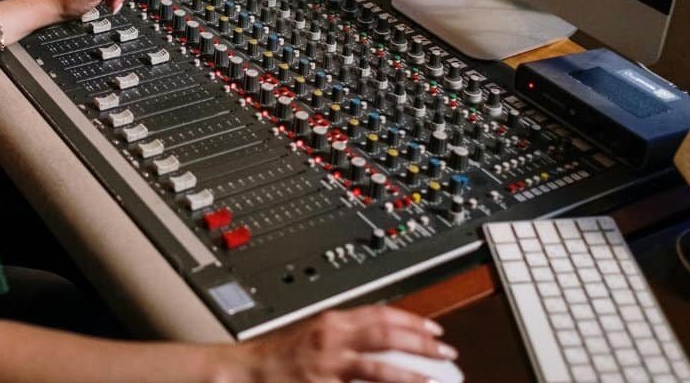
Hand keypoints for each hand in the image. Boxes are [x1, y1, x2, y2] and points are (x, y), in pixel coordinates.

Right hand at [233, 305, 457, 382]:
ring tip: (434, 378)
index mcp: (332, 320)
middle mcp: (332, 339)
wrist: (243, 371)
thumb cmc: (276, 356)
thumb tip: (378, 336)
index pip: (380, 313)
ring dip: (410, 373)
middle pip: (386, 335)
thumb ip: (343, 333)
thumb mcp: (313, 333)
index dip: (411, 320)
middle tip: (446, 350)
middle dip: (420, 342)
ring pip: (378, 367)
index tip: (434, 327)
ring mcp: (328, 365)